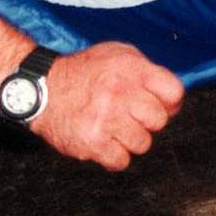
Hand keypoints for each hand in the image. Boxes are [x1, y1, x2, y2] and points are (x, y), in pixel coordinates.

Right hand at [33, 42, 183, 170]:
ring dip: (130, 139)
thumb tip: (173, 99)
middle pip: (160, 120)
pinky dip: (114, 156)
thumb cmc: (84, 72)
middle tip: (130, 116)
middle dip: (147, 121)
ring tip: (114, 128)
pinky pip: (121, 161)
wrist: (42, 89)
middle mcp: (120, 92)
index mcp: (130, 68)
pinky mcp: (93, 142)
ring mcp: (106, 118)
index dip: (169, 102)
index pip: (174, 92)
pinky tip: (104, 141)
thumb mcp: (117, 54)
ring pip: (143, 143)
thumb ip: (147, 71)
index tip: (159, 104)